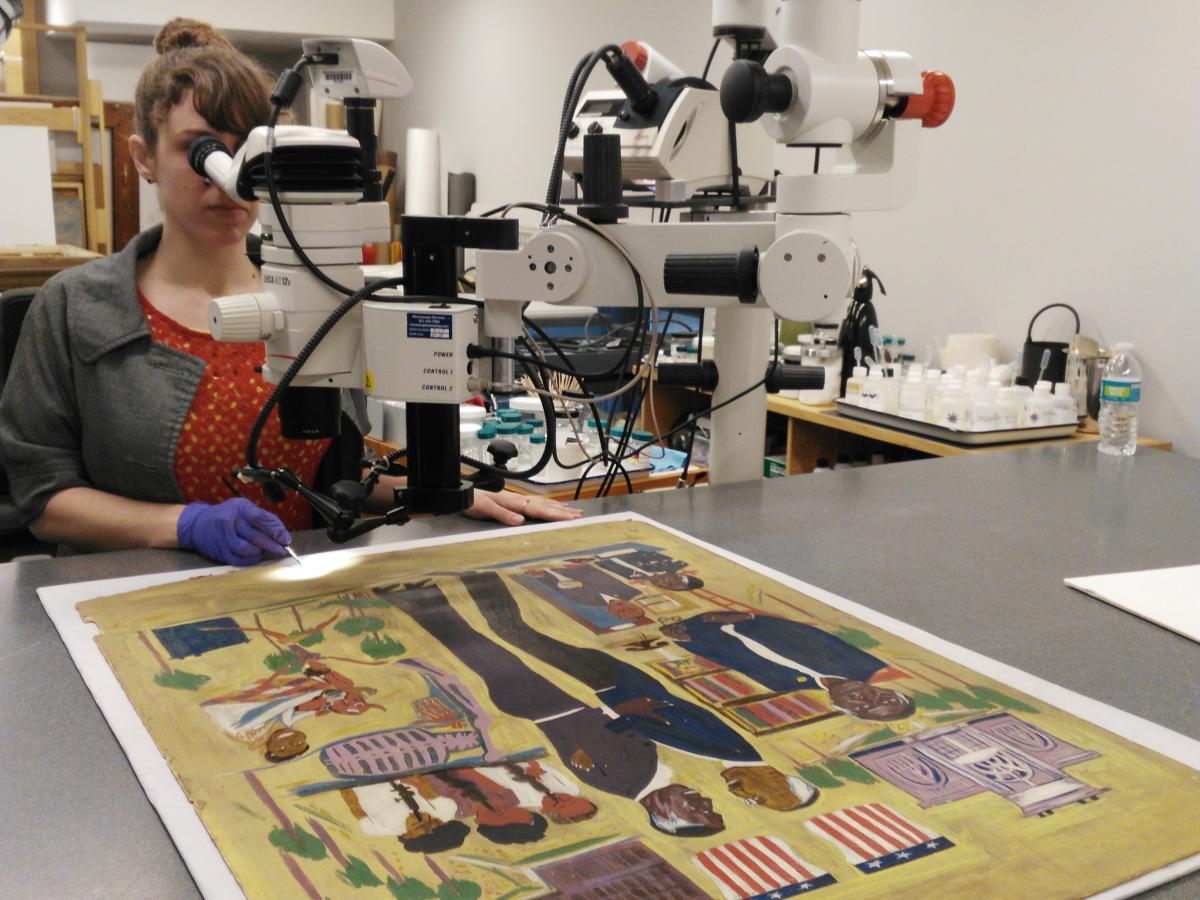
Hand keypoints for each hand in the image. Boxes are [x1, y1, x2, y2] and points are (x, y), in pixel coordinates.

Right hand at [176, 498, 291, 565]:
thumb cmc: (228, 515)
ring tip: (265, 551)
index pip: (259, 518)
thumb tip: (283, 536)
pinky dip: (250, 561)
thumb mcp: (244, 509)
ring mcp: (222, 537)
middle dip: (272, 545)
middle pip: (254, 536)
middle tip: (283, 550)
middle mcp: (230, 521)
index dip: (275, 529)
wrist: (197, 524)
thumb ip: (264, 519)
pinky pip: (237, 560)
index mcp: (240, 508)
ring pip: (245, 549)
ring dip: (259, 552)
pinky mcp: (218, 551)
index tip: (286, 539)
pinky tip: (255, 556)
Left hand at [464, 489, 582, 526]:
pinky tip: (552, 507)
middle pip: (545, 506)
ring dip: (559, 508)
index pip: (538, 509)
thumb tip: (520, 520)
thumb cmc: (472, 501)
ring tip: (573, 511)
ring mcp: (517, 500)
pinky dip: (547, 505)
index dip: (555, 514)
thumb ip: (502, 514)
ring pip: (542, 503)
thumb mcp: (484, 508)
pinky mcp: (513, 502)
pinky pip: (535, 504)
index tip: (570, 518)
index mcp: (514, 502)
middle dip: (563, 511)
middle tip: (580, 516)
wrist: (463, 495)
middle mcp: (518, 500)